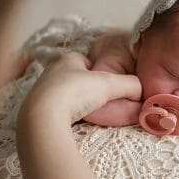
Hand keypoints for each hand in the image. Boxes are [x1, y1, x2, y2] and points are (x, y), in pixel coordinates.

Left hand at [20, 52, 141, 126]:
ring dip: (76, 101)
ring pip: (65, 93)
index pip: (87, 62)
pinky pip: (56, 108)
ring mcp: (42, 89)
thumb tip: (141, 92)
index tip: (106, 85)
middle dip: (87, 88)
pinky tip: (72, 120)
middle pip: (76, 78)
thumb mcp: (109, 85)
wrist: (43, 117)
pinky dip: (65, 113)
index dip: (99, 72)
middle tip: (98, 100)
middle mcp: (51, 71)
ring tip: (85, 112)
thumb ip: (130, 85)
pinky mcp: (37, 108)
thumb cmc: (74, 93)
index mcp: (66, 59)